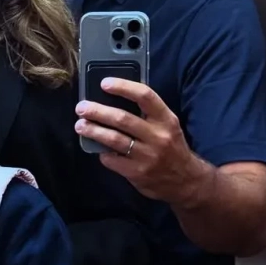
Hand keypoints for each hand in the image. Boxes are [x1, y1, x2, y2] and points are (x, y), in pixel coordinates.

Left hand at [75, 79, 204, 202]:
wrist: (185, 181)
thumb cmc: (171, 148)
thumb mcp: (168, 126)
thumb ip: (148, 114)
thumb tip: (115, 99)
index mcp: (166, 119)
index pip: (145, 96)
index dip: (123, 87)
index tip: (104, 83)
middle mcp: (158, 136)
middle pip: (122, 119)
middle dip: (98, 111)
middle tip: (81, 107)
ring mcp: (147, 156)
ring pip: (114, 139)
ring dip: (93, 130)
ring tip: (80, 125)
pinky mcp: (137, 172)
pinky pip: (112, 159)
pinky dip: (101, 153)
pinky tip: (96, 148)